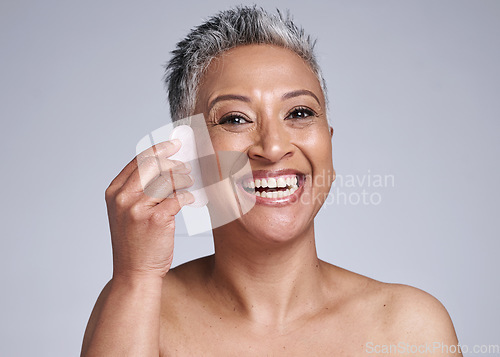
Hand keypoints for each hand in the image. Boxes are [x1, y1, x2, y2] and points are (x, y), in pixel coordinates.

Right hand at [104, 139, 193, 279]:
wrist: (134, 273)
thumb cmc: (135, 243)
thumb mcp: (127, 213)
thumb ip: (138, 190)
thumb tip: (165, 167)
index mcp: (114, 193)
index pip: (138, 160)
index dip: (159, 149)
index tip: (174, 145)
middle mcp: (123, 198)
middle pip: (153, 165)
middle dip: (173, 162)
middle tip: (186, 166)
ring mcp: (138, 209)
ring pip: (167, 180)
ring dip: (184, 179)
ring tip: (190, 183)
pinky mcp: (156, 220)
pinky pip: (178, 198)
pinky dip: (188, 196)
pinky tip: (190, 200)